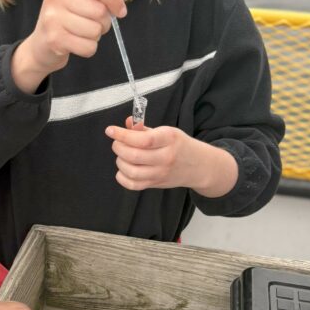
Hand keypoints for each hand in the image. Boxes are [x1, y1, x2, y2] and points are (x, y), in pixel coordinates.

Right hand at [11, 0, 126, 93]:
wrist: (41, 47)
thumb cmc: (66, 21)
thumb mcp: (83, 1)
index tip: (121, 11)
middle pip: (100, 10)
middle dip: (104, 23)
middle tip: (93, 26)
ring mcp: (53, 18)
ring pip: (95, 30)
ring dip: (95, 37)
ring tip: (82, 34)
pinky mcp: (55, 39)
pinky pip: (88, 47)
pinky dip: (88, 49)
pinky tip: (77, 45)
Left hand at [107, 118, 238, 195]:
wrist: (199, 166)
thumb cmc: (180, 145)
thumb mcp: (167, 131)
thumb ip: (144, 129)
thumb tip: (125, 124)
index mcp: (169, 139)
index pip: (143, 139)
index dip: (123, 135)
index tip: (110, 130)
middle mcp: (166, 157)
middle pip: (134, 156)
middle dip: (119, 147)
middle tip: (117, 143)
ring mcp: (161, 173)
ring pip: (131, 171)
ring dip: (120, 161)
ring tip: (122, 155)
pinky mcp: (156, 184)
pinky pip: (133, 185)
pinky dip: (122, 177)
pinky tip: (123, 169)